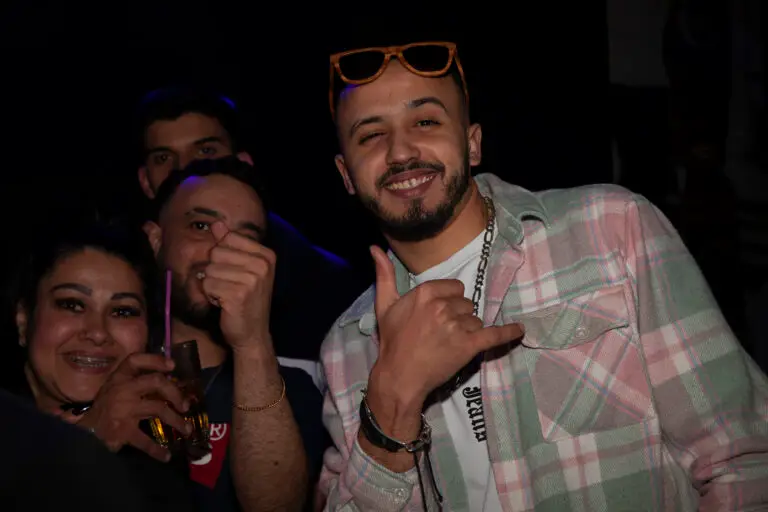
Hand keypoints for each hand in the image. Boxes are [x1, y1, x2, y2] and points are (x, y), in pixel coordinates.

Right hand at [72, 354, 190, 461]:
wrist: (84, 432)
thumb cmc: (106, 407)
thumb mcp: (117, 388)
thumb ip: (138, 383)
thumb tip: (171, 383)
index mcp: (120, 377)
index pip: (136, 359)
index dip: (156, 360)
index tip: (173, 366)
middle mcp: (122, 390)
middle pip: (156, 382)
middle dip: (176, 393)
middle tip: (186, 406)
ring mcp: (123, 410)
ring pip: (158, 408)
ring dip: (177, 420)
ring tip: (187, 429)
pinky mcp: (122, 430)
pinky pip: (145, 441)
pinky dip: (157, 450)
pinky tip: (167, 456)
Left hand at [201, 221, 275, 350]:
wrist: (253, 333)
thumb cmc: (246, 299)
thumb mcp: (242, 268)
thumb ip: (229, 245)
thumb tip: (216, 224)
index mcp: (266, 255)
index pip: (228, 238)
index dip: (223, 255)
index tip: (235, 272)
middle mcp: (262, 265)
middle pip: (216, 252)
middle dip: (216, 270)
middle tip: (230, 286)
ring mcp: (252, 280)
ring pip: (210, 269)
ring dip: (213, 284)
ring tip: (227, 295)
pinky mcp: (238, 294)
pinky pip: (207, 285)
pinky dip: (211, 296)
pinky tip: (224, 304)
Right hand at [369, 246, 523, 405]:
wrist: (399, 376)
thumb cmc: (392, 341)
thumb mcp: (384, 305)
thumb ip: (384, 275)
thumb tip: (374, 248)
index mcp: (426, 292)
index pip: (454, 288)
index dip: (449, 301)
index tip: (438, 315)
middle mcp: (443, 306)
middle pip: (466, 304)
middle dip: (458, 316)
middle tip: (441, 332)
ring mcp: (457, 326)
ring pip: (475, 320)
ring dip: (467, 331)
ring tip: (449, 344)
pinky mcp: (469, 345)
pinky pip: (494, 335)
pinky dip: (508, 333)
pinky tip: (520, 330)